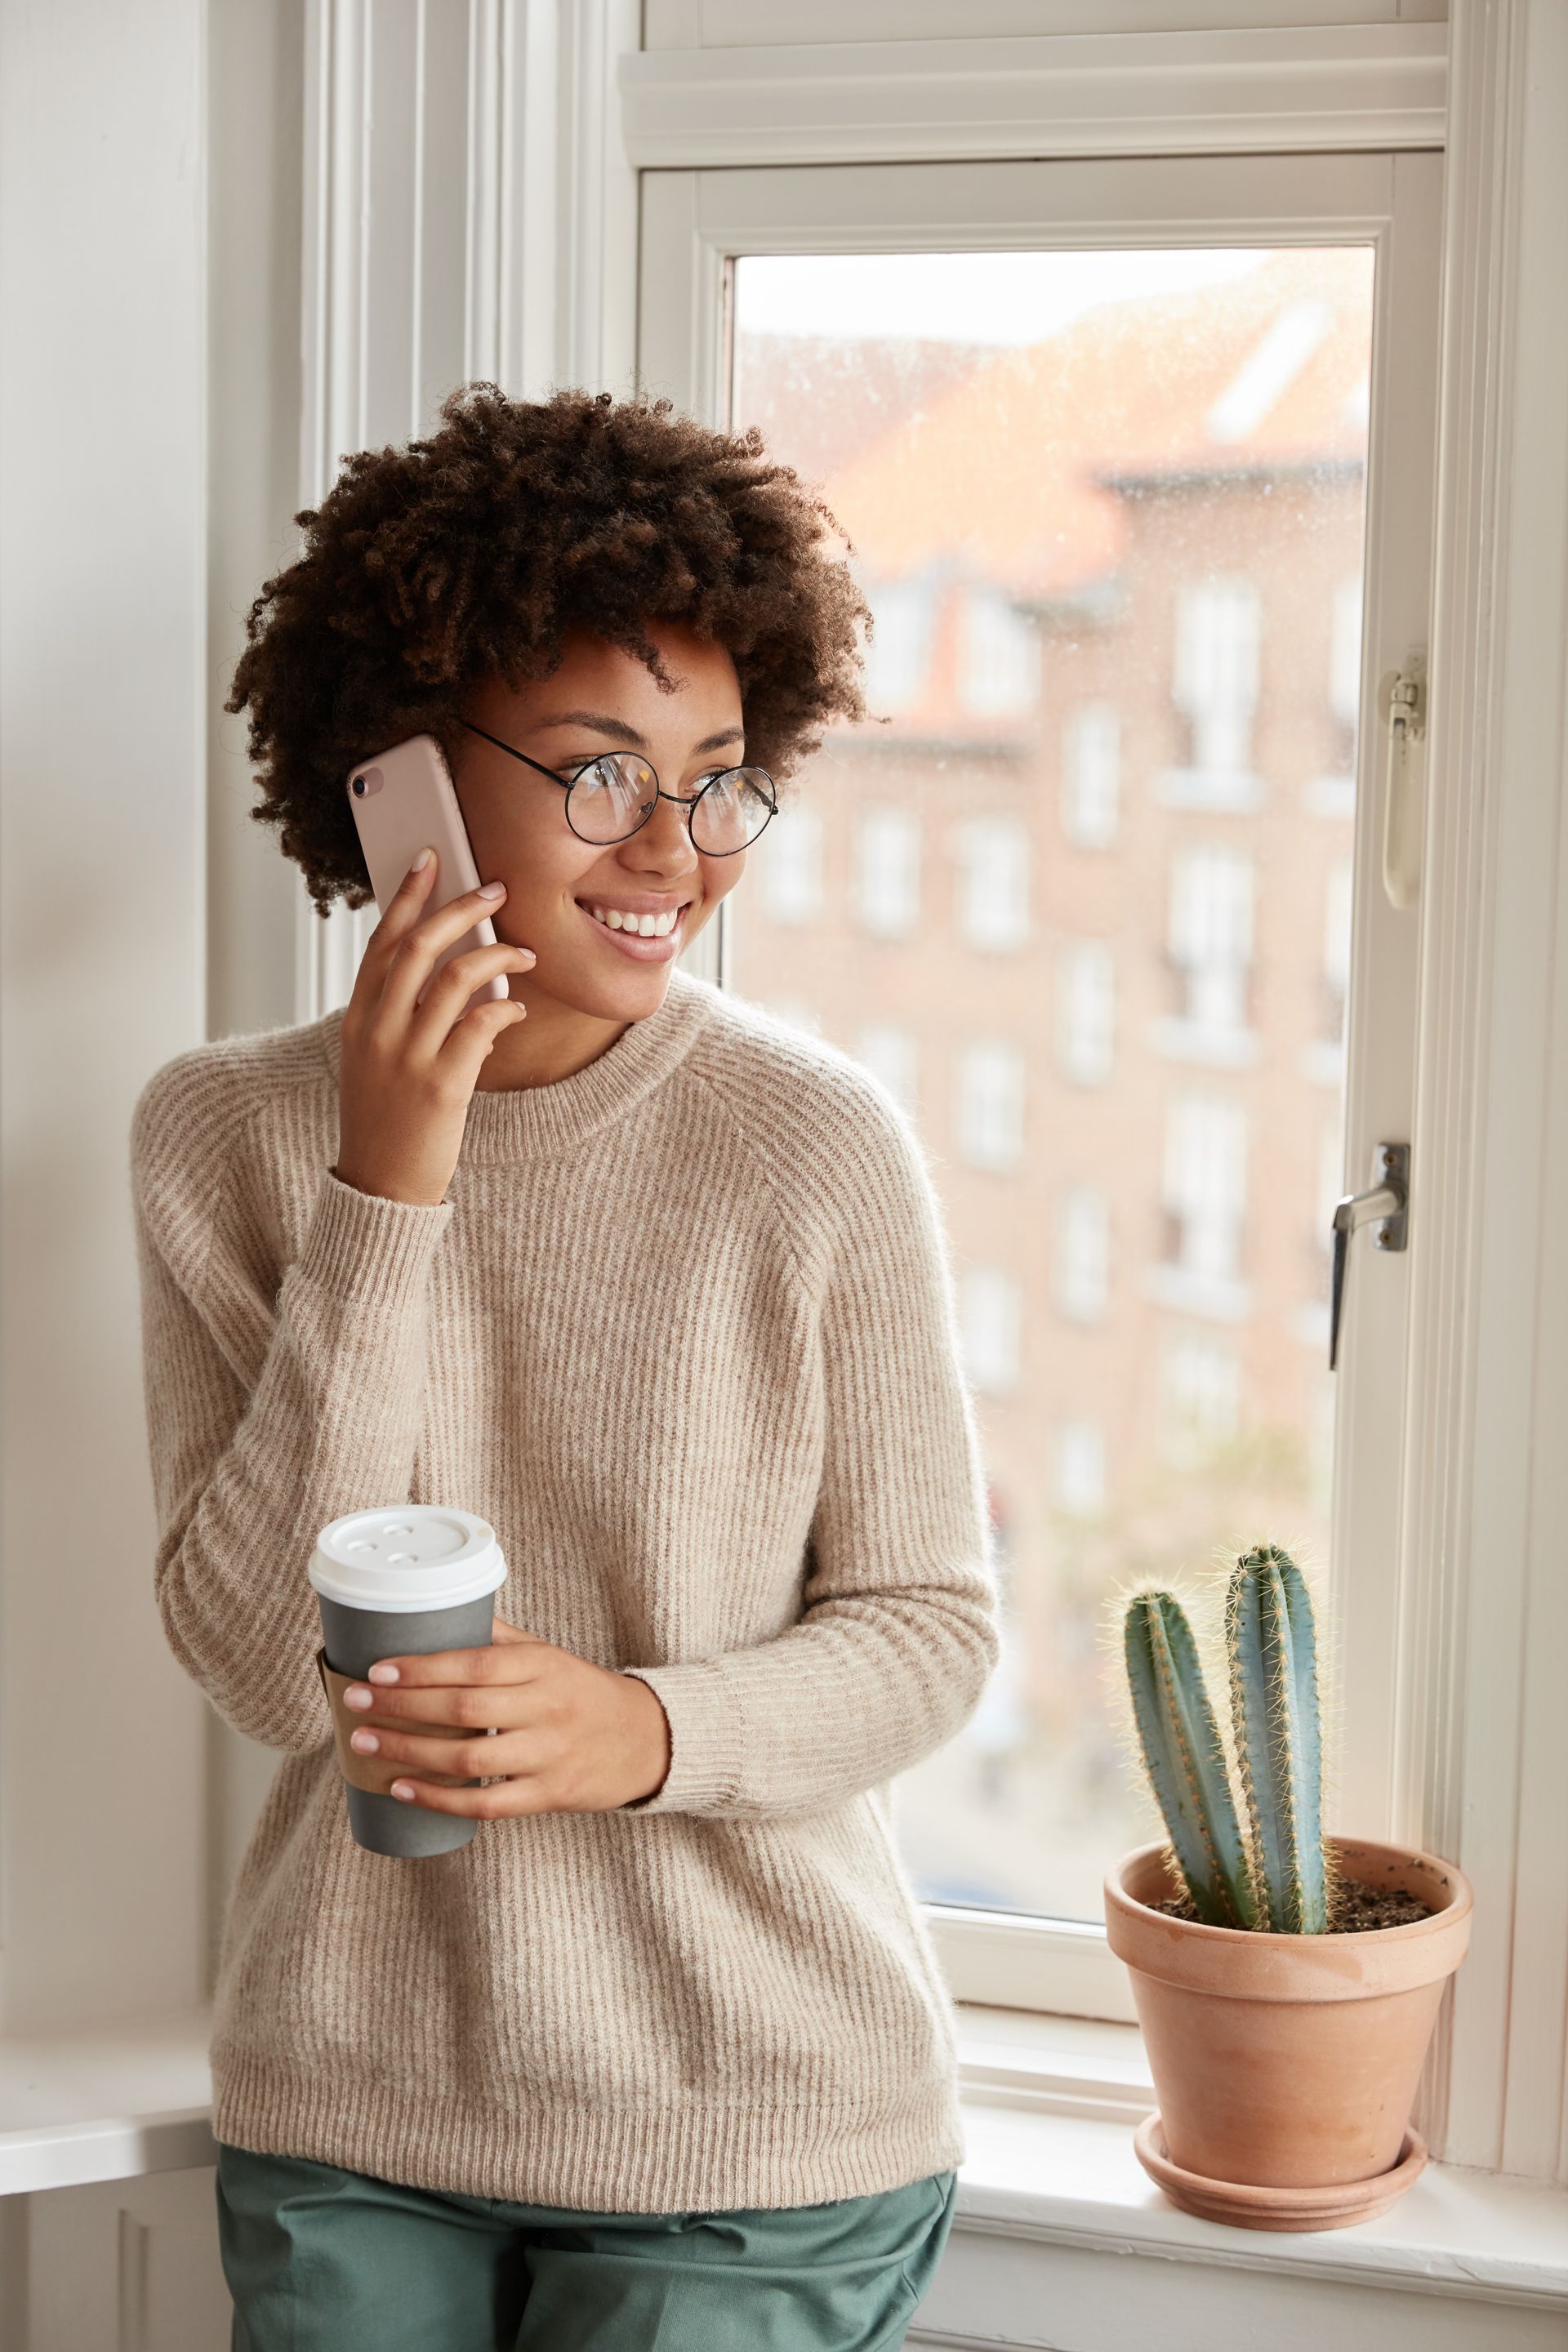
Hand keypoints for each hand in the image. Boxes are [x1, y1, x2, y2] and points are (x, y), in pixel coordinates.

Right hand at [333, 848, 536, 1205]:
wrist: (380, 1187)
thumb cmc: (384, 1121)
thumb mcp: (373, 1060)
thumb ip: (397, 1017)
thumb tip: (446, 971)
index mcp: (358, 1019)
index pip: (381, 942)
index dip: (406, 897)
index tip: (429, 860)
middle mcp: (378, 1031)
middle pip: (420, 946)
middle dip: (462, 908)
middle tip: (497, 890)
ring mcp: (408, 1057)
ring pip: (457, 978)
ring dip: (499, 956)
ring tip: (525, 954)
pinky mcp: (442, 1085)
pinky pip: (482, 1025)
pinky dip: (505, 1008)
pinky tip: (516, 1010)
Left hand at [338, 1617, 672, 1814]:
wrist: (646, 1740)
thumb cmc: (584, 1692)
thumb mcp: (549, 1655)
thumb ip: (500, 1639)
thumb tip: (440, 1612)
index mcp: (542, 1666)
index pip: (474, 1664)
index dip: (422, 1668)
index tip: (376, 1670)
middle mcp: (546, 1709)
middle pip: (463, 1710)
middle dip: (401, 1707)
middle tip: (354, 1703)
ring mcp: (548, 1756)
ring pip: (468, 1759)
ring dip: (408, 1752)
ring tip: (365, 1744)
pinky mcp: (548, 1796)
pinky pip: (486, 1803)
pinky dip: (439, 1799)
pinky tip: (402, 1789)